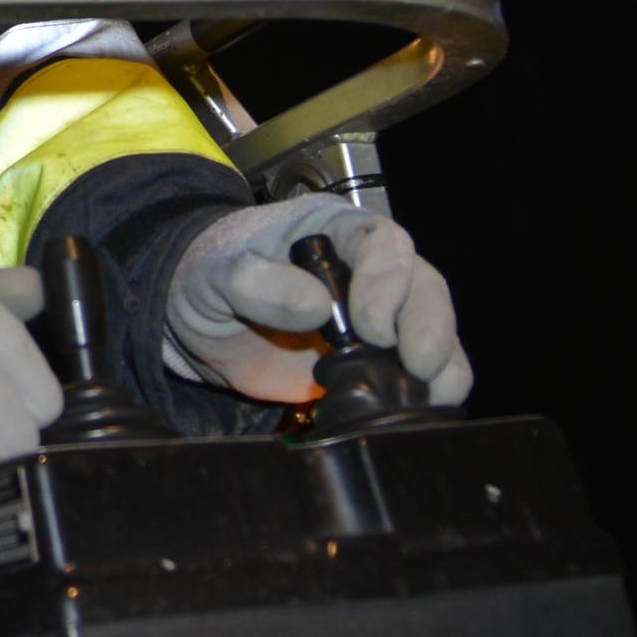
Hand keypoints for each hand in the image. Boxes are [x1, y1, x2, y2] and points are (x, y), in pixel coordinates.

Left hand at [161, 194, 470, 406]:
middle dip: (428, 324)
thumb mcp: (216, 273)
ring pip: (434, 327)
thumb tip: (316, 305)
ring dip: (443, 360)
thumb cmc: (206, 275)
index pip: (381, 241)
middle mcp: (366, 268)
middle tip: (416, 363)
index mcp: (331, 230)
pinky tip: (425, 406)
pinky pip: (422, 370)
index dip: (387, 282)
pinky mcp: (376, 360)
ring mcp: (378, 315)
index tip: (370, 326)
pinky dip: (433, 388)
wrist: (194, 318)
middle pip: (422, 285)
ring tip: (429, 391)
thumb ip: (257, 283)